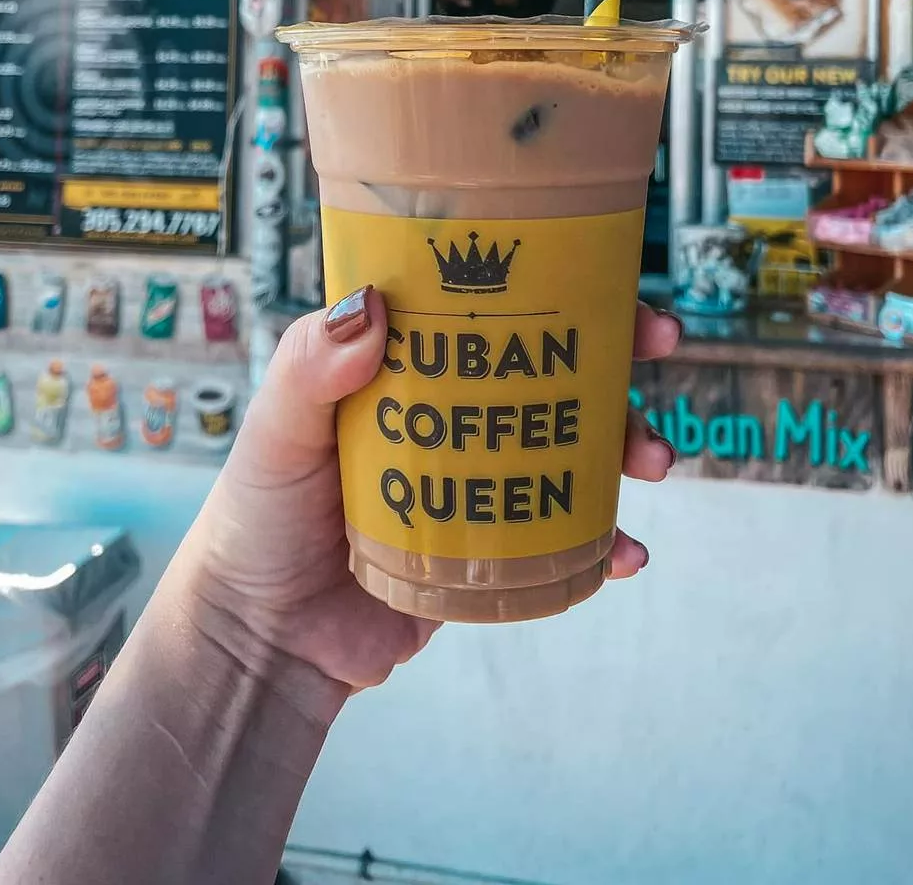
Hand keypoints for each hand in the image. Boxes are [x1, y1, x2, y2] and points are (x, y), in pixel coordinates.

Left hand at [179, 289, 681, 693]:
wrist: (262, 638)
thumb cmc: (258, 515)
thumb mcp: (276, 430)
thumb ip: (307, 369)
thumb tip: (369, 304)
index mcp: (413, 367)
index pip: (493, 308)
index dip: (555, 283)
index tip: (607, 273)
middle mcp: (456, 415)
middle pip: (554, 369)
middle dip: (618, 354)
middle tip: (654, 346)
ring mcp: (482, 484)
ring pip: (575, 447)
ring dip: (628, 442)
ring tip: (651, 460)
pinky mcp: (495, 555)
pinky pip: (567, 540)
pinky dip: (607, 543)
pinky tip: (628, 552)